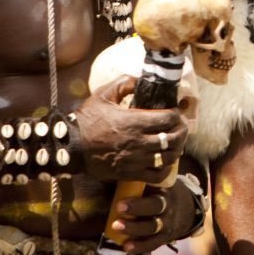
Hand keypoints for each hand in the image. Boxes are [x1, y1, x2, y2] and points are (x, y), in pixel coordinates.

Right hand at [73, 77, 187, 184]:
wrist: (72, 147)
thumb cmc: (88, 120)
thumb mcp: (103, 94)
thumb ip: (124, 83)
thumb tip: (139, 78)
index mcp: (134, 121)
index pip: (169, 119)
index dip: (176, 114)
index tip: (175, 112)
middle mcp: (138, 141)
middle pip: (173, 138)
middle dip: (182, 131)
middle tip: (181, 126)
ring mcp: (135, 160)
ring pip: (168, 157)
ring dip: (176, 148)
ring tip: (175, 142)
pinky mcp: (130, 174)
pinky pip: (157, 176)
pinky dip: (165, 168)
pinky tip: (164, 161)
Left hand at [109, 182, 197, 253]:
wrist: (187, 209)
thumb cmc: (163, 192)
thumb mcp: (159, 183)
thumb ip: (142, 181)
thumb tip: (115, 173)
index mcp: (165, 189)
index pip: (154, 187)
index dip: (139, 196)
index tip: (120, 201)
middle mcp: (168, 206)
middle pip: (155, 207)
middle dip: (136, 209)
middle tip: (117, 209)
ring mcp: (168, 223)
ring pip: (153, 227)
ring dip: (134, 228)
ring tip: (115, 227)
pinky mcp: (165, 237)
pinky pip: (153, 244)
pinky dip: (139, 246)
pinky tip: (125, 246)